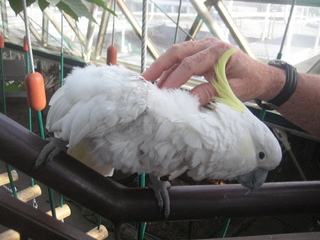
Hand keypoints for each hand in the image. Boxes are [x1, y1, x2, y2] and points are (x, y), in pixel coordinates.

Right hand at [142, 37, 273, 104]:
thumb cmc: (250, 82)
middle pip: (178, 51)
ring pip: (177, 53)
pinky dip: (171, 68)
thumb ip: (210, 93)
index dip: (175, 78)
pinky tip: (163, 79)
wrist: (261, 76)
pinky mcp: (202, 53)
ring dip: (163, 67)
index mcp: (218, 52)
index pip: (190, 63)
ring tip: (150, 81)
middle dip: (160, 65)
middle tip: (145, 79)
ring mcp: (205, 47)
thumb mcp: (232, 91)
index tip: (164, 92)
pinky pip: (183, 58)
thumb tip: (188, 101)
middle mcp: (209, 45)